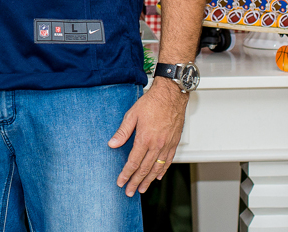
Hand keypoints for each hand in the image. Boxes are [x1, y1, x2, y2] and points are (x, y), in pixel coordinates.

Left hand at [109, 78, 187, 195]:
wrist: (171, 95)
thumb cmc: (152, 102)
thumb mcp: (132, 114)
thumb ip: (123, 131)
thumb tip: (112, 144)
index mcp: (145, 138)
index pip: (133, 162)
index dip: (126, 174)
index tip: (121, 182)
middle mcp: (157, 144)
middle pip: (145, 169)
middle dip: (136, 182)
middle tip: (130, 192)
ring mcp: (167, 145)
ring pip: (157, 167)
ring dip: (149, 180)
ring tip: (143, 189)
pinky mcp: (174, 143)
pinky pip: (168, 160)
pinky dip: (162, 170)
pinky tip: (157, 176)